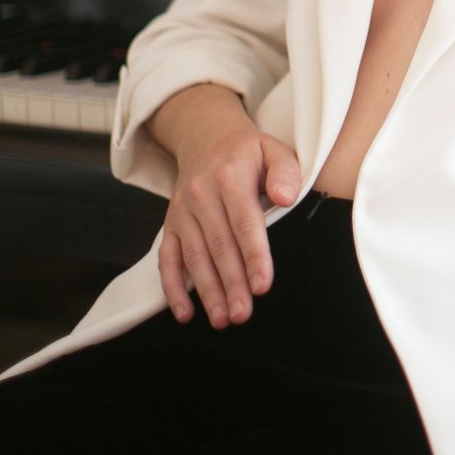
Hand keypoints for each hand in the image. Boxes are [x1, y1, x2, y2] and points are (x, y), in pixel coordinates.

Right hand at [157, 98, 301, 328]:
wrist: (205, 135)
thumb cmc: (247, 150)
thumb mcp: (273, 148)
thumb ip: (285, 171)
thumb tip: (286, 198)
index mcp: (230, 177)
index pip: (244, 222)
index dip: (253, 256)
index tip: (262, 285)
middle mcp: (201, 195)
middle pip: (219, 246)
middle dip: (231, 283)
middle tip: (242, 314)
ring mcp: (182, 211)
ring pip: (194, 256)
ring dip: (207, 291)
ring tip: (222, 319)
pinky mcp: (170, 223)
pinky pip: (167, 258)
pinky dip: (172, 287)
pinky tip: (185, 313)